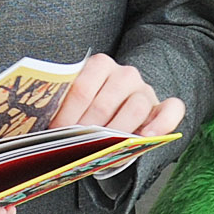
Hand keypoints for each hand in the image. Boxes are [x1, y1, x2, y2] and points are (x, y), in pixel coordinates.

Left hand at [48, 53, 184, 137]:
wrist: (121, 102)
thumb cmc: (92, 106)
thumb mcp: (77, 100)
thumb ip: (65, 106)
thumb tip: (41, 126)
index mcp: (100, 65)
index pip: (81, 89)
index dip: (67, 114)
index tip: (56, 133)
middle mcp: (125, 74)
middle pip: (105, 103)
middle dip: (88, 129)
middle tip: (76, 145)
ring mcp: (145, 90)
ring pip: (136, 108)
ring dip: (118, 131)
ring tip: (104, 148)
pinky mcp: (163, 106)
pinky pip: (172, 110)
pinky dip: (161, 124)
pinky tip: (146, 138)